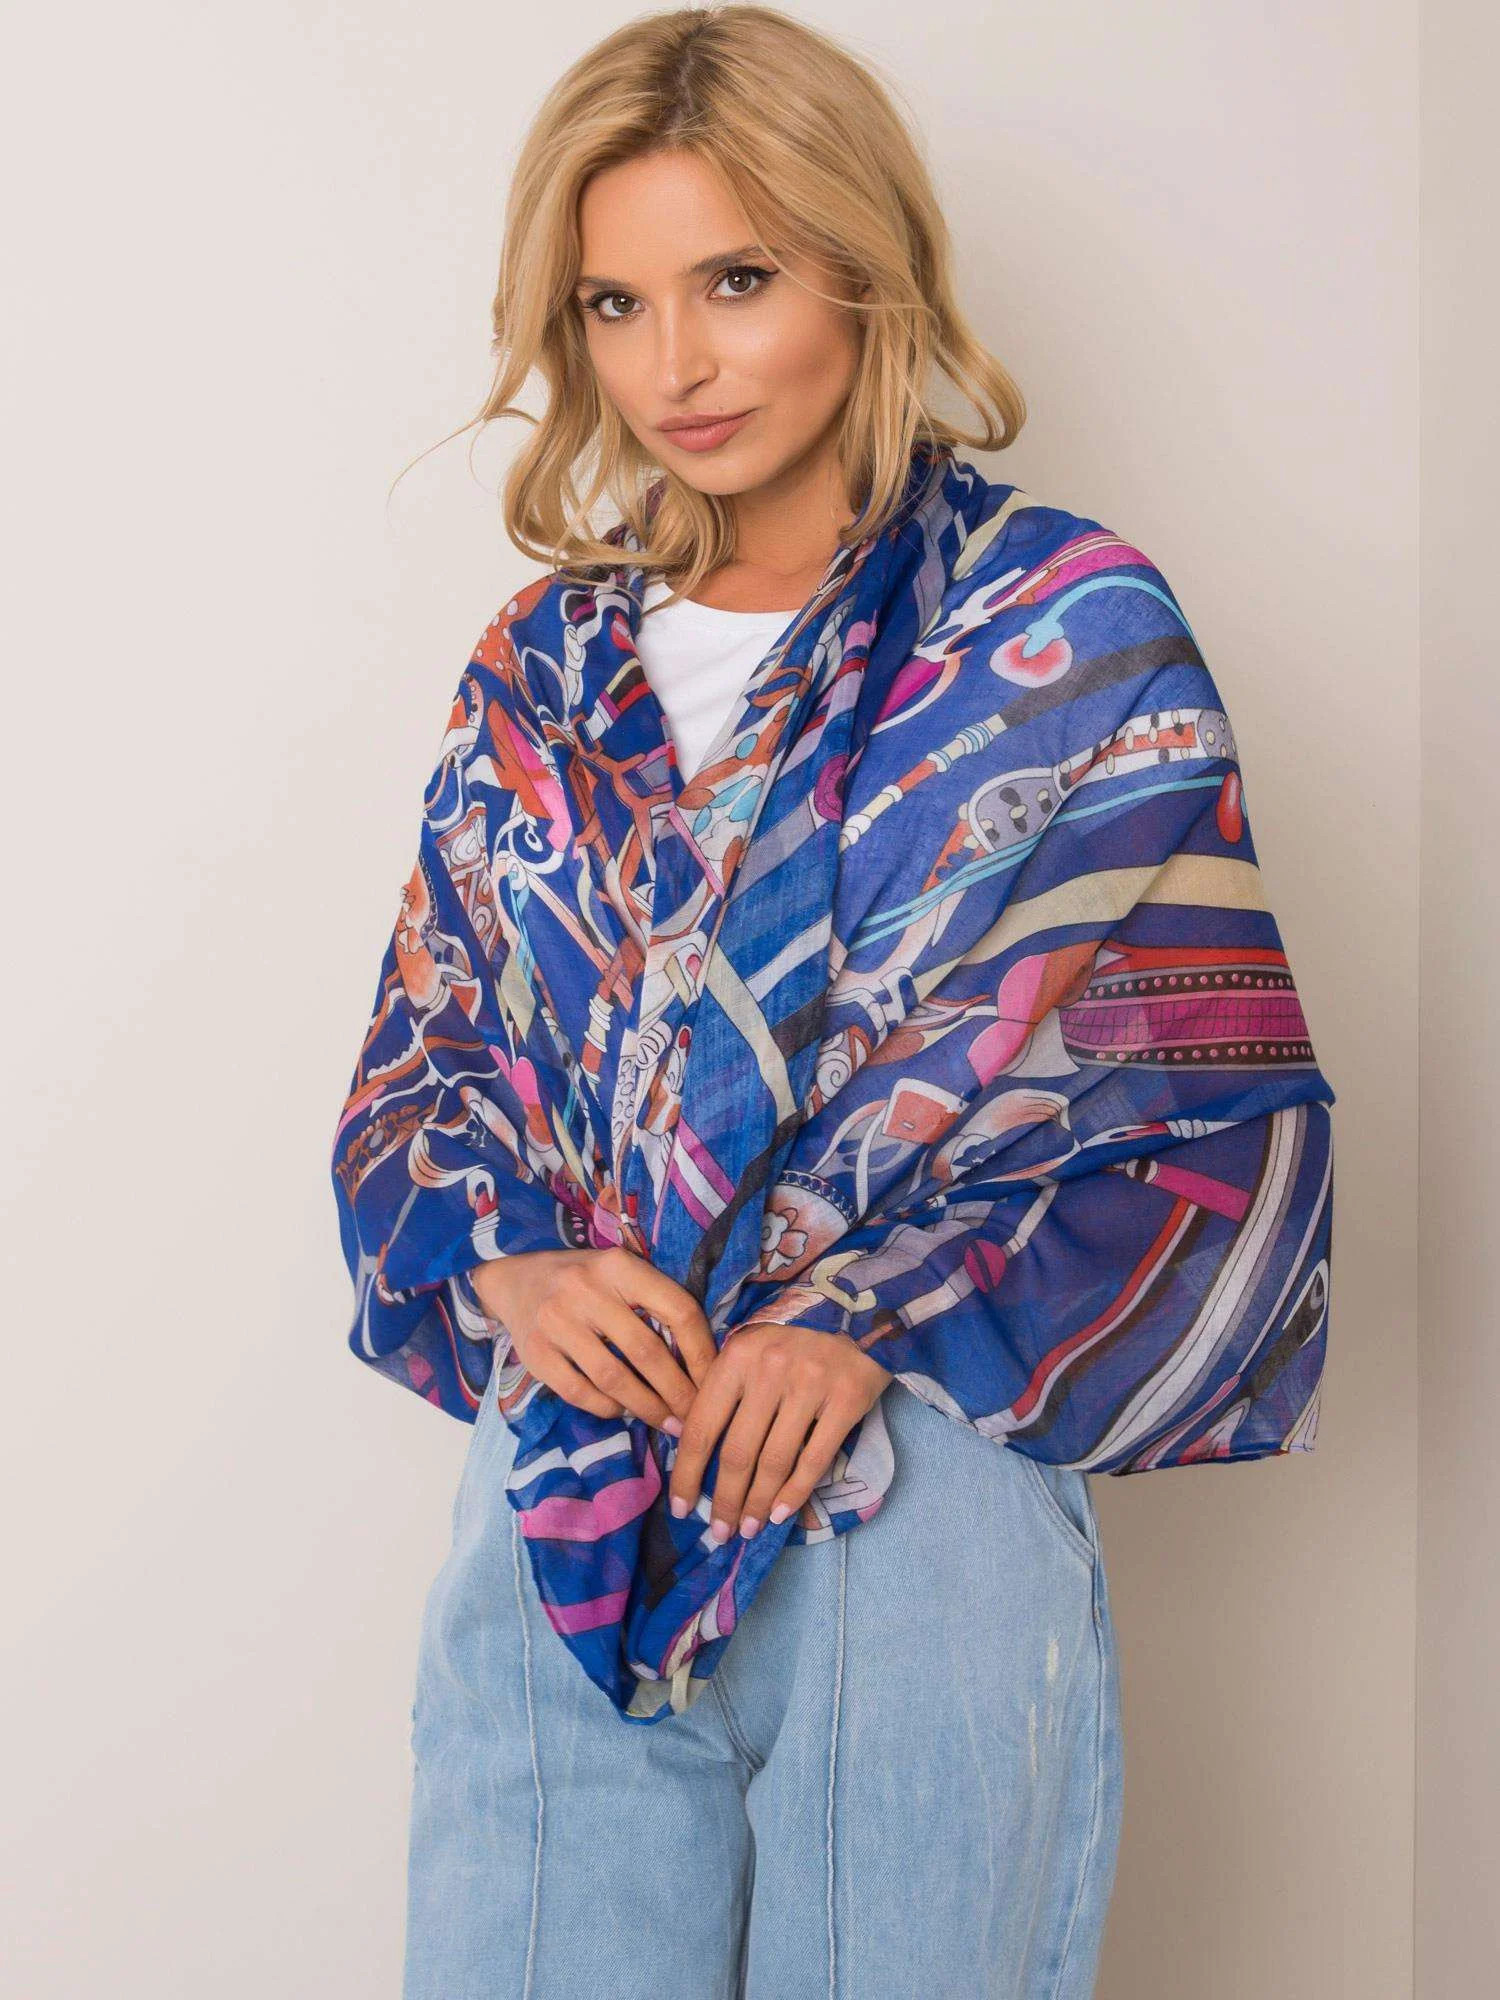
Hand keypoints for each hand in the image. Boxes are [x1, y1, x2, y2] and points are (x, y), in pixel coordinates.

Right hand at [468, 1246, 716, 1431]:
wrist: (514, 1281)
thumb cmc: (583, 1280)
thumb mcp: (620, 1273)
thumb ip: (654, 1302)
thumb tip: (702, 1360)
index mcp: (619, 1266)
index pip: (678, 1310)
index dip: (702, 1352)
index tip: (714, 1382)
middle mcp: (586, 1289)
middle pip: (647, 1351)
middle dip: (678, 1392)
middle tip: (694, 1418)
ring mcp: (556, 1321)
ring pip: (614, 1378)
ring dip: (647, 1408)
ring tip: (667, 1423)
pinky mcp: (534, 1353)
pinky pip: (580, 1392)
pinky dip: (607, 1408)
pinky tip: (623, 1412)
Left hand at [667, 1322, 892, 1542]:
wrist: (862, 1305)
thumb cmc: (796, 1331)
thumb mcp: (752, 1346)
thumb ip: (725, 1389)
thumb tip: (691, 1446)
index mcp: (737, 1356)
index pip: (703, 1426)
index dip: (688, 1474)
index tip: (681, 1508)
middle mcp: (769, 1371)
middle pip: (738, 1453)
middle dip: (724, 1501)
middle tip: (719, 1533)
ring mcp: (810, 1385)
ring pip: (775, 1462)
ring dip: (757, 1505)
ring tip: (748, 1529)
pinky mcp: (847, 1400)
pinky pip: (815, 1460)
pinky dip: (795, 1494)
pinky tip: (780, 1514)